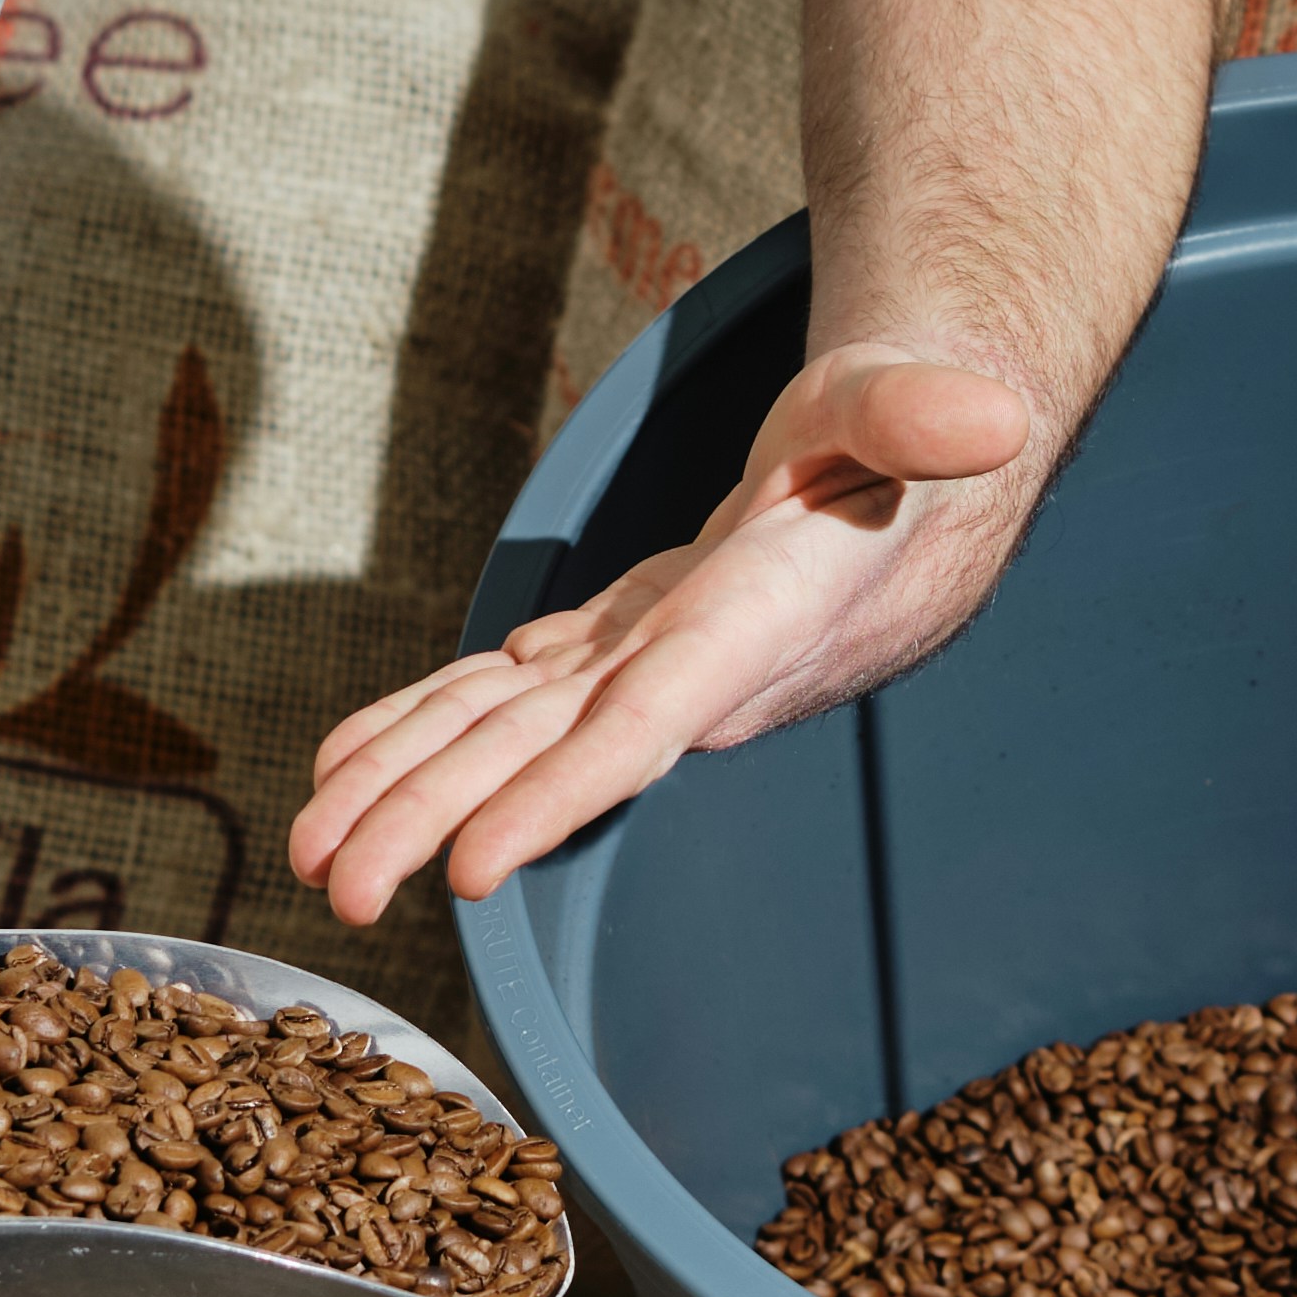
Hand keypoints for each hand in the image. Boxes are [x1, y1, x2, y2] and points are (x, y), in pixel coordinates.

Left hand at [289, 342, 1029, 931]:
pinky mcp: (607, 645)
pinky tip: (347, 766)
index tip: (473, 864)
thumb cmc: (905, 439)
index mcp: (754, 624)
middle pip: (544, 755)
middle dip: (436, 819)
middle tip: (338, 889)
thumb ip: (923, 415)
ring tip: (312, 855)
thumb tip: (984, 418)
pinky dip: (421, 726)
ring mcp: (637, 665)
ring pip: (502, 735)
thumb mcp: (910, 407)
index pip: (646, 724)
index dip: (559, 796)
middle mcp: (686, 671)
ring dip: (404, 793)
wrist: (908, 494)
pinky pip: (498, 698)